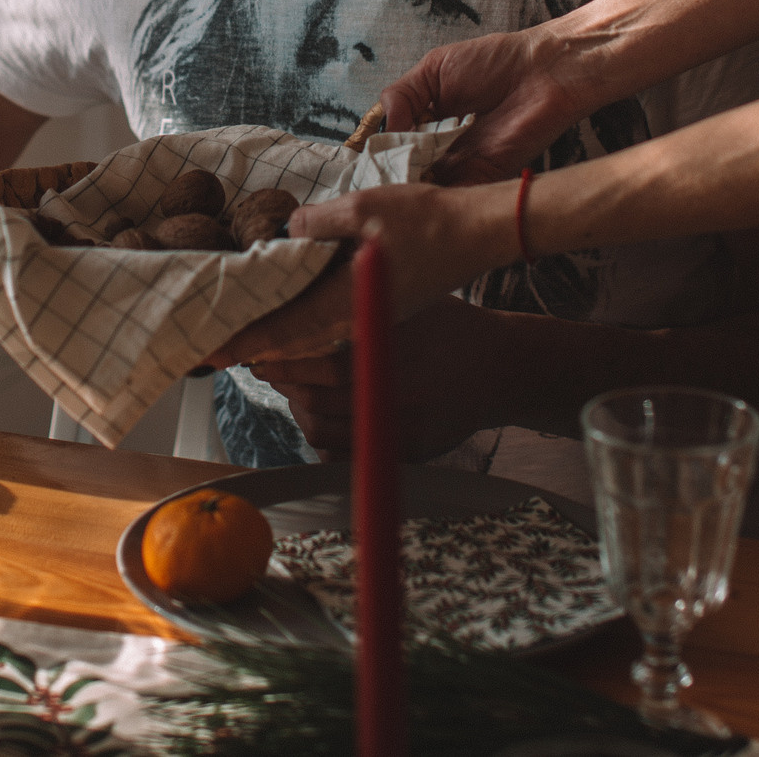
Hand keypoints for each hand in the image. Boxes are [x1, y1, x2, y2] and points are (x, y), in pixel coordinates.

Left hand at [204, 179, 515, 365]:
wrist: (480, 236)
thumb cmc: (428, 220)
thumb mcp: (364, 207)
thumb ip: (317, 223)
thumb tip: (287, 233)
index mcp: (346, 303)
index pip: (283, 332)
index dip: (244, 342)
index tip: (210, 353)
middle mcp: (358, 326)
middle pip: (295, 350)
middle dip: (259, 347)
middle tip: (223, 344)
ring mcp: (374, 326)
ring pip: (316, 348)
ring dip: (285, 342)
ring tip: (255, 332)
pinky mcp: (385, 319)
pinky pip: (338, 337)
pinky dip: (312, 332)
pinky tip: (303, 314)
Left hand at [249, 296, 506, 460]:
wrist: (501, 369)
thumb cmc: (448, 325)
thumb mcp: (408, 303)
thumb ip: (360, 307)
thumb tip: (298, 302)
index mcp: (395, 356)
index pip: (320, 367)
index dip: (282, 362)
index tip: (258, 350)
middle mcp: (398, 399)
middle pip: (315, 404)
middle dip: (284, 386)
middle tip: (269, 366)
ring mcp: (402, 432)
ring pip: (323, 433)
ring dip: (299, 410)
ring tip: (294, 387)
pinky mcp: (406, 454)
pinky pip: (346, 455)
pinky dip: (324, 436)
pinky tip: (322, 411)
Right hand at [378, 24, 597, 184]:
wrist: (545, 70)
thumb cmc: (494, 61)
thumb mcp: (433, 69)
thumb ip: (400, 97)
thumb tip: (384, 131)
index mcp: (428, 124)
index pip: (393, 148)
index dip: (375, 157)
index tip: (355, 168)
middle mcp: (442, 149)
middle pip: (407, 173)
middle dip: (386, 180)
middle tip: (364, 188)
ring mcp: (463, 165)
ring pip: (427, 188)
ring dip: (407, 190)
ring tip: (383, 195)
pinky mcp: (486, 177)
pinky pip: (455, 195)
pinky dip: (434, 197)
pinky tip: (413, 195)